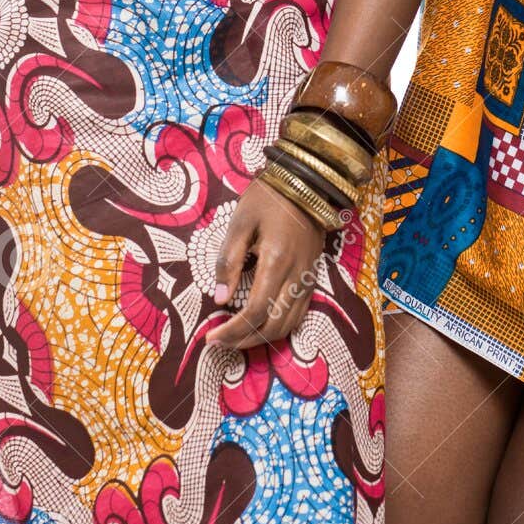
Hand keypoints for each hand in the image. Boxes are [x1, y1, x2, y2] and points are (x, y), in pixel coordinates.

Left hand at [206, 177, 325, 350]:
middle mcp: (297, 276)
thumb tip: (220, 299)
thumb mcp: (240, 222)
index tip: (210, 337)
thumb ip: (228, 261)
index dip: (232, 331)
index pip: (254, 313)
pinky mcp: (313, 276)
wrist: (307, 181)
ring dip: (262, 338)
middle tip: (219, 342)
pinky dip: (279, 327)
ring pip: (289, 325)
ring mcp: (308, 278)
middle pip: (273, 326)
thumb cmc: (268, 198)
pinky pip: (299, 313)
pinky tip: (260, 325)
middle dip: (244, 340)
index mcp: (276, 262)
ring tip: (236, 338)